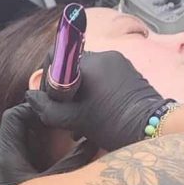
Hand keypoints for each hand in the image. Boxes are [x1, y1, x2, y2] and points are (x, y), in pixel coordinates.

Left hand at [0, 102, 98, 184]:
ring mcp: (1, 175)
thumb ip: (77, 158)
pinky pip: (10, 160)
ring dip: (22, 138)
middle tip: (47, 124)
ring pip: (4, 144)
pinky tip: (43, 158)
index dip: (30, 109)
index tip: (50, 112)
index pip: (11, 118)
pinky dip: (24, 154)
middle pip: (3, 129)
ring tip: (46, 139)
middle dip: (24, 122)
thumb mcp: (62, 181)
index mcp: (8, 158)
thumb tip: (94, 139)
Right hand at [26, 50, 168, 150]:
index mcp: (88, 64)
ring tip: (82, 117)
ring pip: (87, 73)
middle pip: (71, 66)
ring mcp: (118, 61)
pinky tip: (97, 112)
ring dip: (80, 91)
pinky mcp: (129, 70)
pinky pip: (103, 76)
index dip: (47, 78)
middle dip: (64, 88)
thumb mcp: (75, 120)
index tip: (50, 99)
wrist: (153, 129)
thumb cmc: (112, 124)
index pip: (56, 57)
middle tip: (65, 112)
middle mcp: (103, 55)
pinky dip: (95, 91)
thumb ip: (48, 108)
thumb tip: (30, 97)